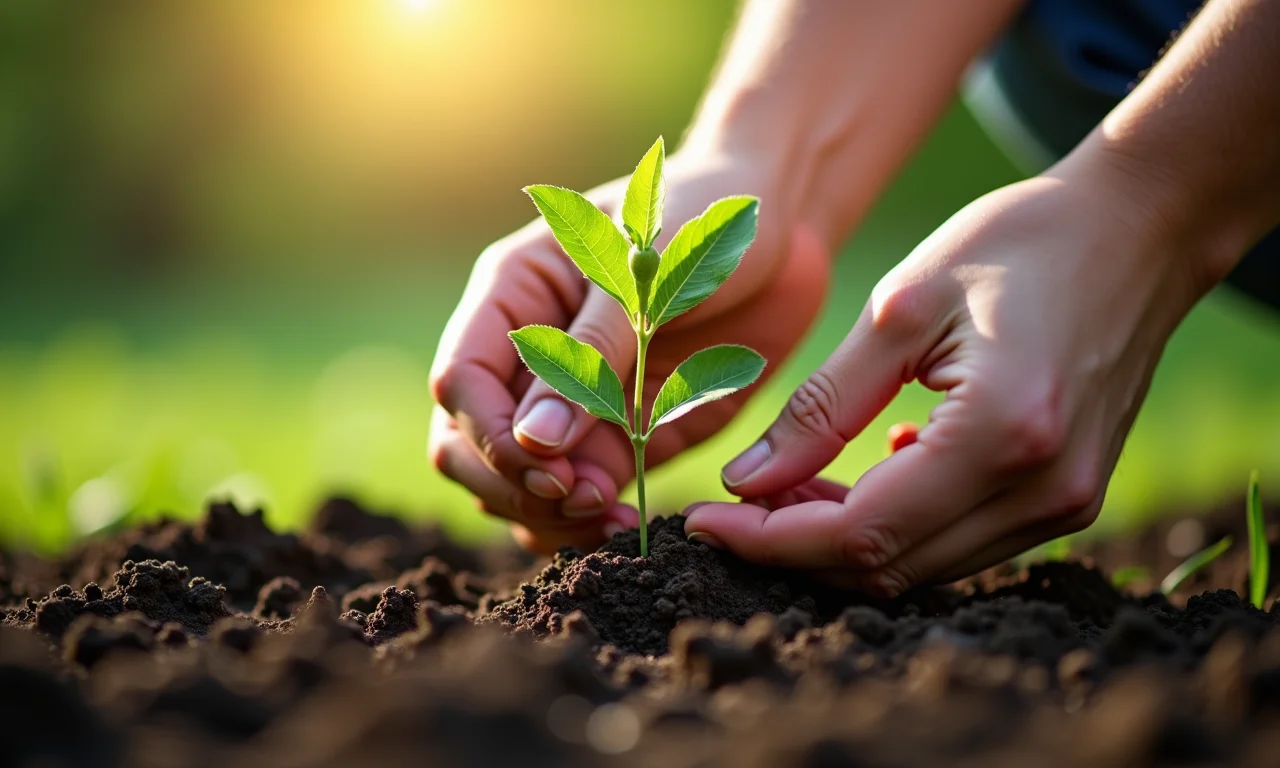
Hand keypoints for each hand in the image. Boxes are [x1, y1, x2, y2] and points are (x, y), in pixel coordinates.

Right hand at [429, 149, 828, 552]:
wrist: (775, 234)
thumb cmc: (702, 223)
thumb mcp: (644, 279)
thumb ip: (591, 358)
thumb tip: (533, 442)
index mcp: (513, 295)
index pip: (462, 381)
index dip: (491, 436)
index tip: (550, 469)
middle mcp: (527, 355)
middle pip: (468, 443)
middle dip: (513, 484)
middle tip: (582, 498)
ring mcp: (569, 403)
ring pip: (514, 482)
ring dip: (547, 513)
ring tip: (611, 514)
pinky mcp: (617, 439)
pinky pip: (574, 494)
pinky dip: (585, 522)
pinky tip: (625, 523)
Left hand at [684, 155, 1212, 594]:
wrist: (1134, 231)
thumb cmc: (1018, 244)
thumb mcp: (901, 308)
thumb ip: (823, 405)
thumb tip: (745, 483)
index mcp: (1002, 434)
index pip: (861, 533)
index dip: (770, 540)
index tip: (702, 520)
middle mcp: (1044, 490)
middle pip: (889, 565)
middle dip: (796, 544)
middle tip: (736, 500)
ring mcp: (1066, 503)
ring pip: (922, 565)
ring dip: (842, 538)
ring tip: (786, 485)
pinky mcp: (1069, 498)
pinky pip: (960, 542)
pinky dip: (896, 525)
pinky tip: (863, 473)